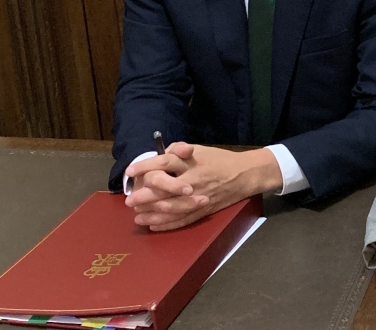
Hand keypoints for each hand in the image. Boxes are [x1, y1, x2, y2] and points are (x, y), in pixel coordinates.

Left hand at [126, 143, 282, 230]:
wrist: (245, 175)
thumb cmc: (221, 160)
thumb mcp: (201, 150)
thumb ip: (180, 151)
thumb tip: (161, 154)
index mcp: (192, 162)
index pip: (164, 163)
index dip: (145, 167)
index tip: (130, 172)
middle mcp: (194, 180)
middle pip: (164, 189)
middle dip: (144, 196)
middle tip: (130, 201)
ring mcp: (198, 198)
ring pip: (171, 208)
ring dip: (152, 213)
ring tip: (138, 216)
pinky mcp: (204, 210)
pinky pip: (183, 220)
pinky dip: (167, 224)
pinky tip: (153, 225)